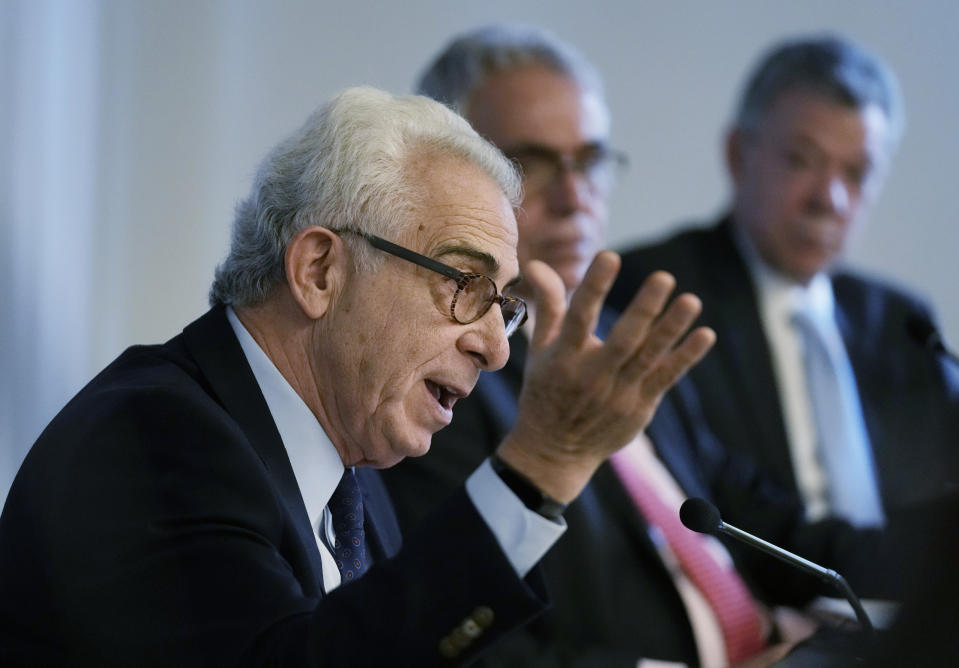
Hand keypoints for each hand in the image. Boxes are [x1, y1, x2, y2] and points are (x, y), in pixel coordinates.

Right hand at [496, 251, 714, 501]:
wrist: (555, 451)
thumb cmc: (546, 390)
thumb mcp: (540, 349)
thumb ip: (547, 304)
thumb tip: (537, 263)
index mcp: (564, 357)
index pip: (579, 317)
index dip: (594, 287)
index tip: (610, 256)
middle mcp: (592, 375)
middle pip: (623, 339)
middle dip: (643, 309)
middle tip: (663, 277)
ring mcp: (619, 393)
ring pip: (649, 357)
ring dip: (671, 329)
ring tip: (691, 301)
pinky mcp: (640, 406)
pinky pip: (666, 378)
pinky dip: (686, 357)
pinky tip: (705, 335)